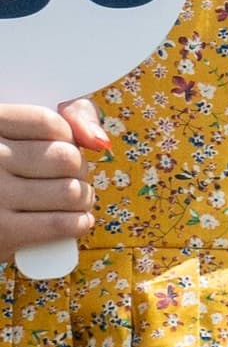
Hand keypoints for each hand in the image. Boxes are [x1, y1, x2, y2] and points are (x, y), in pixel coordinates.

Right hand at [0, 100, 106, 254]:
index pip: (49, 123)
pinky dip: (79, 223)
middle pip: (67, 158)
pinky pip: (64, 224)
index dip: (68, 136)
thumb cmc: (6, 167)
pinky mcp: (5, 231)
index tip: (61, 146)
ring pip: (71, 192)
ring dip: (83, 198)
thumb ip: (66, 115)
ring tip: (73, 198)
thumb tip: (99, 141)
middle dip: (79, 169)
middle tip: (68, 176)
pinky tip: (74, 219)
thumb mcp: (20, 130)